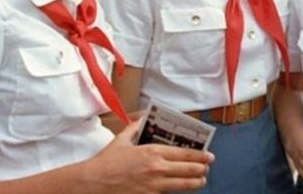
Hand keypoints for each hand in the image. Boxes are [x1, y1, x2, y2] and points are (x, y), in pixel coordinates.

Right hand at [82, 120, 214, 192]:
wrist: (93, 183)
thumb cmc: (106, 162)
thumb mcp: (121, 140)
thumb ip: (134, 127)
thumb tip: (141, 117)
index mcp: (153, 151)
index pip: (184, 153)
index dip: (200, 156)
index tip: (209, 156)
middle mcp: (157, 168)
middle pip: (188, 169)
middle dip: (201, 169)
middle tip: (207, 168)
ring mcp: (154, 186)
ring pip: (183, 185)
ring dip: (195, 183)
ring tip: (201, 181)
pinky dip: (176, 192)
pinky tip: (180, 191)